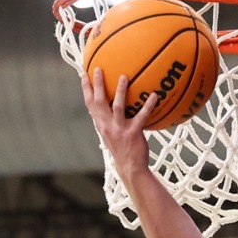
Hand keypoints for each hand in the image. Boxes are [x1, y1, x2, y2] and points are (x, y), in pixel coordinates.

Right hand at [80, 68, 157, 182]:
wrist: (130, 168)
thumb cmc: (122, 149)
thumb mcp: (111, 134)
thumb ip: (109, 119)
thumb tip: (112, 104)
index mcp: (101, 124)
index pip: (89, 104)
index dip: (85, 89)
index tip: (83, 74)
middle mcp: (107, 126)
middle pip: (99, 101)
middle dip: (97, 84)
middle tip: (98, 68)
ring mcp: (119, 129)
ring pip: (117, 106)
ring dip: (120, 91)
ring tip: (124, 76)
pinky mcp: (133, 133)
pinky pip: (141, 117)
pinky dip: (148, 106)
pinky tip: (154, 96)